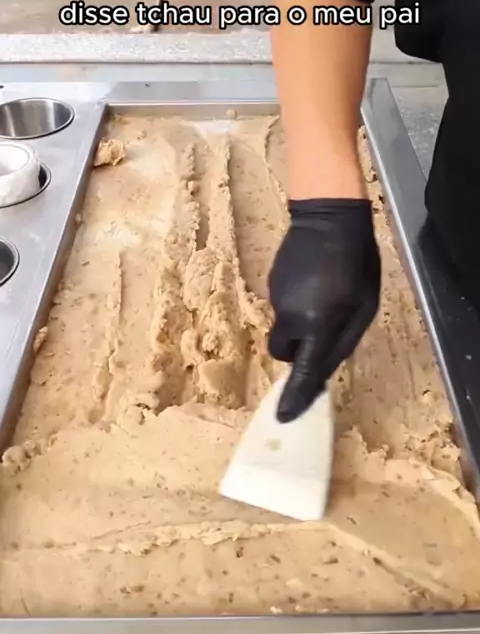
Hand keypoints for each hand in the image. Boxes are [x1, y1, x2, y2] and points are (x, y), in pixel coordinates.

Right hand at [268, 199, 380, 421]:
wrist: (328, 217)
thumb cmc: (357, 263)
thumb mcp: (363, 307)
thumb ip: (342, 341)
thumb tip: (322, 369)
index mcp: (316, 324)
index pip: (303, 371)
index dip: (295, 396)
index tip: (284, 417)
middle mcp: (289, 315)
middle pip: (285, 351)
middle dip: (299, 350)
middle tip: (322, 330)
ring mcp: (275, 298)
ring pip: (284, 327)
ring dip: (301, 323)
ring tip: (324, 295)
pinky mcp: (270, 285)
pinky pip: (283, 307)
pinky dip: (296, 305)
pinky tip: (313, 282)